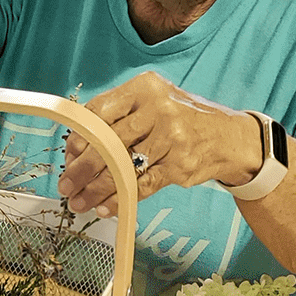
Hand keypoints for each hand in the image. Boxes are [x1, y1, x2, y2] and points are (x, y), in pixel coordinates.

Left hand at [57, 71, 259, 216]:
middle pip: (109, 142)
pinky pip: (143, 186)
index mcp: (144, 88)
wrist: (228, 137)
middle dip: (83, 168)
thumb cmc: (179, 118)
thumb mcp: (151, 103)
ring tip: (80, 201)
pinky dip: (121, 199)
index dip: (80, 136)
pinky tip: (106, 207)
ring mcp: (172, 138)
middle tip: (66, 184)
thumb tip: (75, 149)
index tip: (68, 155)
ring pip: (124, 167)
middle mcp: (159, 109)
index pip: (100, 111)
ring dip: (97, 189)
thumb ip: (117, 117)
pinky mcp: (180, 165)